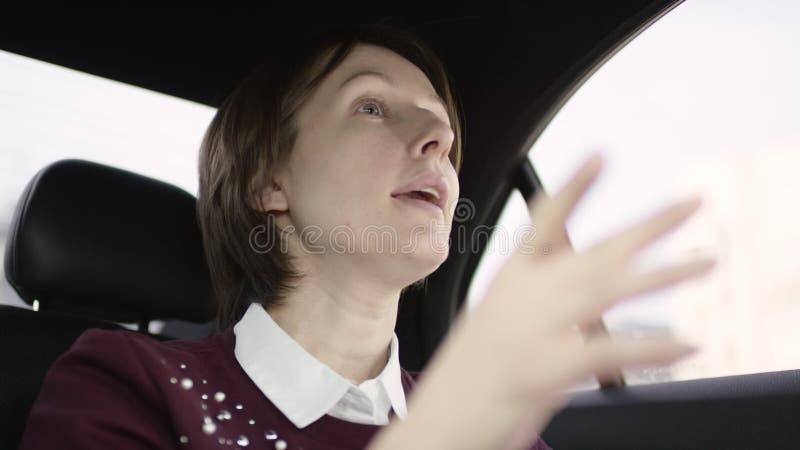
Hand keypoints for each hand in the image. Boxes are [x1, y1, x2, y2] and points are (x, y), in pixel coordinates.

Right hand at [369, 154, 713, 449]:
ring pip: (608, 289)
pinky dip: (652, 349)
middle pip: (596, 250)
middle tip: (691, 204)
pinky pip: (609, 351)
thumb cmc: (467, 380)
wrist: (438, 423)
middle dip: (649, 225)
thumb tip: (590, 304)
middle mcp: (523, 296)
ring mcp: (533, 328)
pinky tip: (686, 342)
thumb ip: (543, 307)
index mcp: (510, 282)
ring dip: (664, 274)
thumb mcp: (500, 327)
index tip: (601, 156)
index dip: (574, 187)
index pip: (546, 222)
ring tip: (705, 261)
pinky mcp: (544, 366)